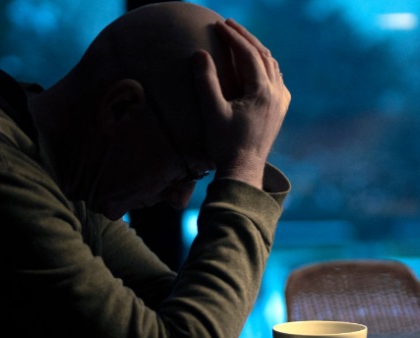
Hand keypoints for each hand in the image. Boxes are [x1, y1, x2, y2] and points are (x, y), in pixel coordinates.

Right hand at [193, 18, 290, 188]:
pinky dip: (265, 65)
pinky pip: (276, 79)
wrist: (243, 170)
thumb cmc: (224, 144)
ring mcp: (280, 102)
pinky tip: (258, 66)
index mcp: (261, 91)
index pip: (247, 54)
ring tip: (240, 39)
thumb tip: (200, 53)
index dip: (232, 37)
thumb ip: (206, 81)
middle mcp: (276, 93)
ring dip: (256, 49)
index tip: (218, 25)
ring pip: (272, 65)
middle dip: (245, 37)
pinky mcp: (280, 110)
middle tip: (228, 24)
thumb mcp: (211, 112)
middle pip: (262, 54)